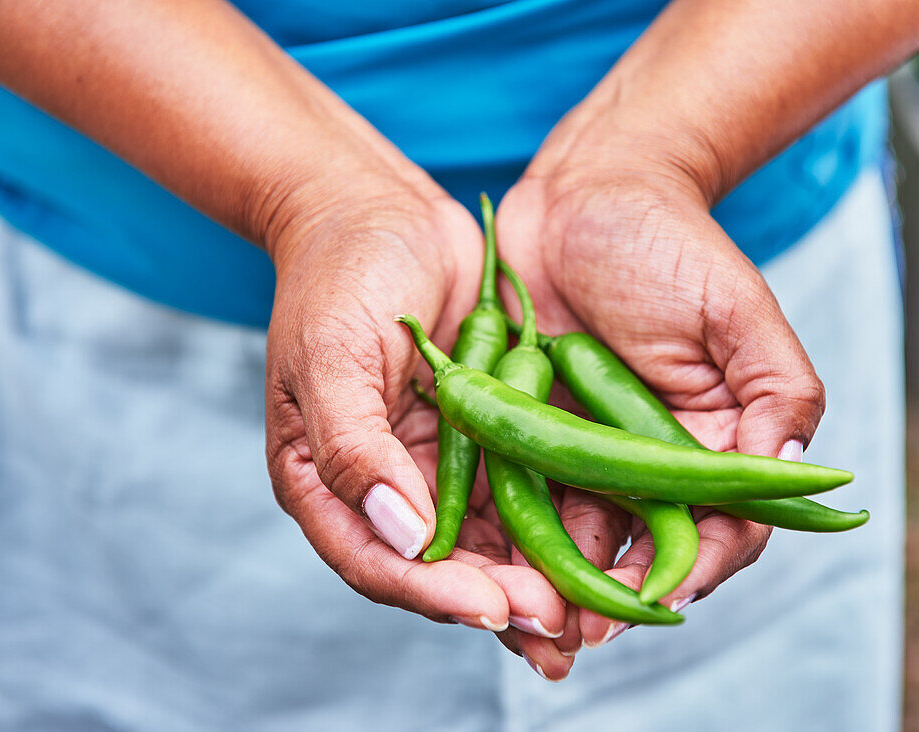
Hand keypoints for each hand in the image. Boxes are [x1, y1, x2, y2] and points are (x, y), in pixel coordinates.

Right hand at [263, 178, 565, 643]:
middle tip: (559, 626)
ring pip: (486, 545)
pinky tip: (592, 552)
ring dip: (531, 580)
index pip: (377, 561)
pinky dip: (550, 526)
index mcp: (326, 480)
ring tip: (585, 616)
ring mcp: (434, 464)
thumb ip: (354, 450)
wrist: (380, 209)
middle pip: (440, 569)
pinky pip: (518, 493)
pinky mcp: (481, 438)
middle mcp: (382, 485)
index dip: (435, 594)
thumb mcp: (332, 355)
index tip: (494, 610)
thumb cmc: (339, 273)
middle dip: (498, 601)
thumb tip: (404, 539)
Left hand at [494, 114, 824, 652]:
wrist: (581, 197)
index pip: (715, 532)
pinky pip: (517, 497)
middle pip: (637, 553)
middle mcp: (648, 461)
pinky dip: (505, 537)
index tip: (653, 597)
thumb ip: (777, 393)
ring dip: (550, 584)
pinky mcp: (528, 434)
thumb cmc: (669, 244)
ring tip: (520, 618)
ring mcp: (585, 452)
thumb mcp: (738, 311)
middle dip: (605, 597)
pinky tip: (482, 566)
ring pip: (574, 540)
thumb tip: (785, 473)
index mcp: (713, 445)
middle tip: (568, 631)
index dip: (688, 571)